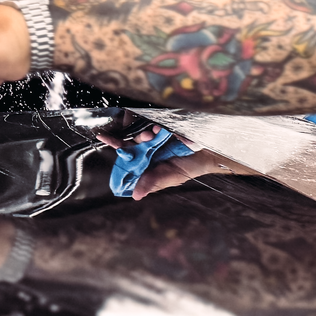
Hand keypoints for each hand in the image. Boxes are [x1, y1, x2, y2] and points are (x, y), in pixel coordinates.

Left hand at [95, 123, 242, 198]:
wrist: (211, 152)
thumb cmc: (190, 166)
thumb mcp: (171, 177)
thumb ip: (153, 182)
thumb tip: (136, 195)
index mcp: (146, 160)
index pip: (126, 154)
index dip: (116, 145)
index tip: (104, 136)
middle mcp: (149, 146)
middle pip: (133, 139)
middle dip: (136, 138)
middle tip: (147, 138)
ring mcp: (157, 134)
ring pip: (143, 129)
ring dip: (146, 131)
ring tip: (156, 132)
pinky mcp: (166, 124)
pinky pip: (155, 120)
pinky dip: (156, 124)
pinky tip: (162, 128)